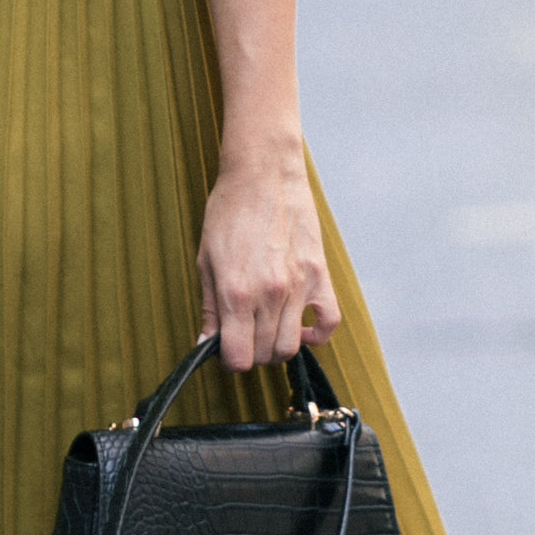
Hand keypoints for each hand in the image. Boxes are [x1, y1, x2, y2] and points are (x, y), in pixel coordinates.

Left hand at [198, 144, 339, 373]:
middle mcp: (270, 294)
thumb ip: (209, 307)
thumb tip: (206, 342)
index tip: (227, 349)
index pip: (238, 358)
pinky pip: (329, 323)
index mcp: (236, 292)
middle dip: (251, 352)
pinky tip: (302, 327)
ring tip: (267, 328)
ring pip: (292, 346)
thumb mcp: (206, 259)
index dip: (230, 360)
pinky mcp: (319, 276)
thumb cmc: (230, 211)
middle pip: (265, 355)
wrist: (264, 175)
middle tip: (244, 334)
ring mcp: (298, 287)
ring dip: (277, 346)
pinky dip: (317, 335)